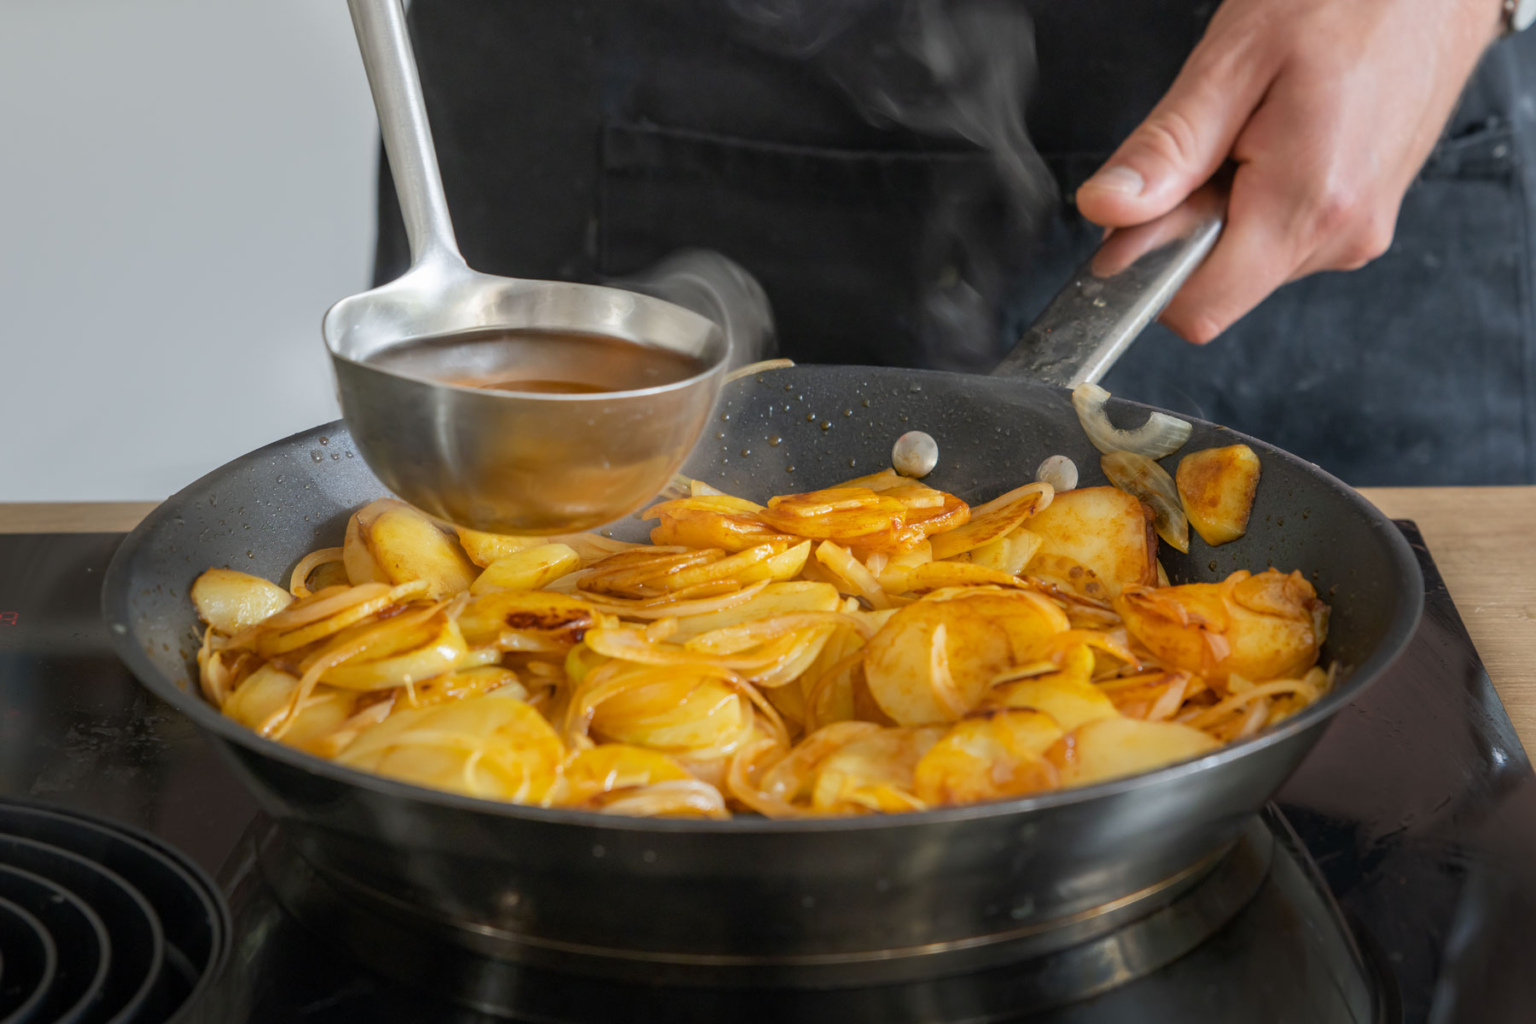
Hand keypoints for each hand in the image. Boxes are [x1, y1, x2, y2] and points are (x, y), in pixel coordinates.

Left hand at [1075, 0, 1502, 343]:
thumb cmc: (1346, 2)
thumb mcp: (1232, 64)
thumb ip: (1166, 151)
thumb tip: (1106, 211)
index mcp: (1306, 206)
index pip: (1197, 308)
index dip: (1147, 268)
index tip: (1141, 214)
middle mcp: (1341, 237)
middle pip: (1218, 284)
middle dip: (1189, 226)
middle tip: (1216, 141)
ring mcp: (1357, 234)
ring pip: (1247, 261)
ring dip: (1228, 209)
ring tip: (1260, 129)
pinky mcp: (1362, 223)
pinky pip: (1282, 237)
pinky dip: (1261, 200)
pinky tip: (1282, 140)